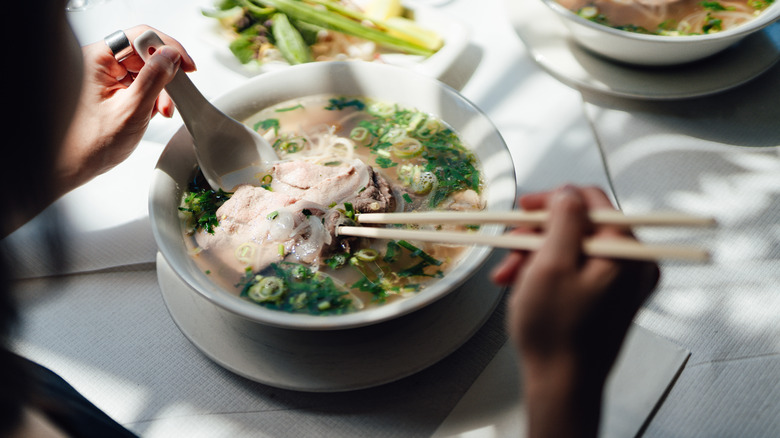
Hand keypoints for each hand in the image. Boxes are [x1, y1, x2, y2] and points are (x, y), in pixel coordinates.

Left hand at [54, 25, 196, 197]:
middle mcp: (100, 64)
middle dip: (164, 75)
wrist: (74, 165)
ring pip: (145, 70)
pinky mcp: (112, 90)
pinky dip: (152, 97)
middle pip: (144, 54)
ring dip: (160, 89)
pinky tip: (153, 111)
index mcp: (97, 60)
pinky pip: (140, 84)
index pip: (139, 38)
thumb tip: (170, 56)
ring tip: (161, 110)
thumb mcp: (131, 110)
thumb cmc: (91, 144)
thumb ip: (153, 80)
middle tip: (174, 96)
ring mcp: (106, 77)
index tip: (186, 65)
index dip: (167, 48)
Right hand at [491, 185, 658, 436]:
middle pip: (580, 225)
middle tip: (510, 251)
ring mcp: (623, 281)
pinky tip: (524, 284)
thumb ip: (563, 220)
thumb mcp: (551, 265)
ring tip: (509, 276)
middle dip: (538, 235)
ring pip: (573, 247)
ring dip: (537, 255)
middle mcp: (633, 263)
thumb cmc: (556, 331)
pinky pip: (578, 268)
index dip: (552, 200)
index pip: (591, 201)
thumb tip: (568, 192)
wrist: (562, 384)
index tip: (523, 209)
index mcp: (627, 252)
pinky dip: (549, 271)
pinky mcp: (610, 296)